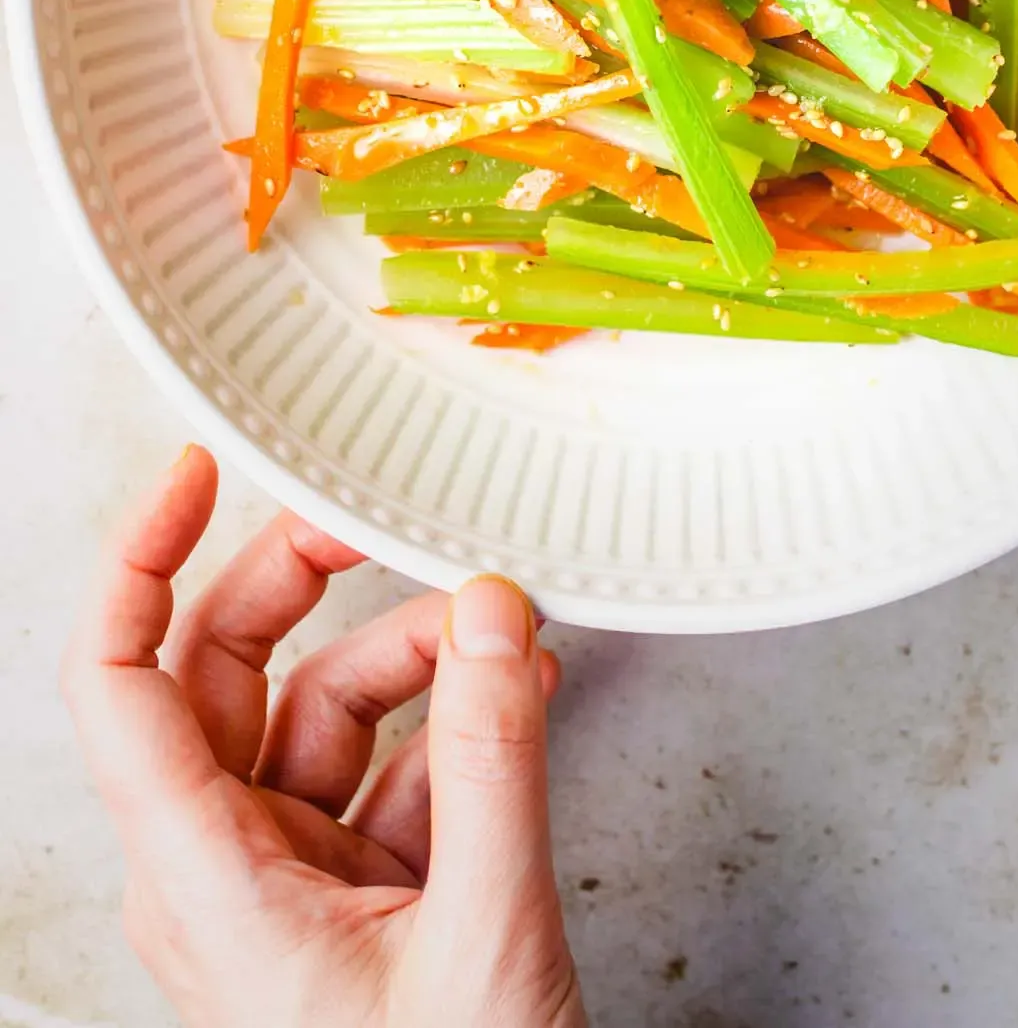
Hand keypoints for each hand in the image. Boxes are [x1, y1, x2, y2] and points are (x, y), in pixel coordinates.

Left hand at [62, 446, 585, 1027]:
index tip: (196, 470)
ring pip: (323, 716)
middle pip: (227, 674)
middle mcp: (219, 872)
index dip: (139, 559)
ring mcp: (285, 885)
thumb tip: (494, 611)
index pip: (119, 683)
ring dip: (415, 658)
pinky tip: (513, 694)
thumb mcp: (480, 933)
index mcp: (200, 882)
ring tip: (499, 631)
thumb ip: (494, 757)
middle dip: (307, 585)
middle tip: (376, 519)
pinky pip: (387, 772)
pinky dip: (450, 724)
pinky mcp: (351, 899)